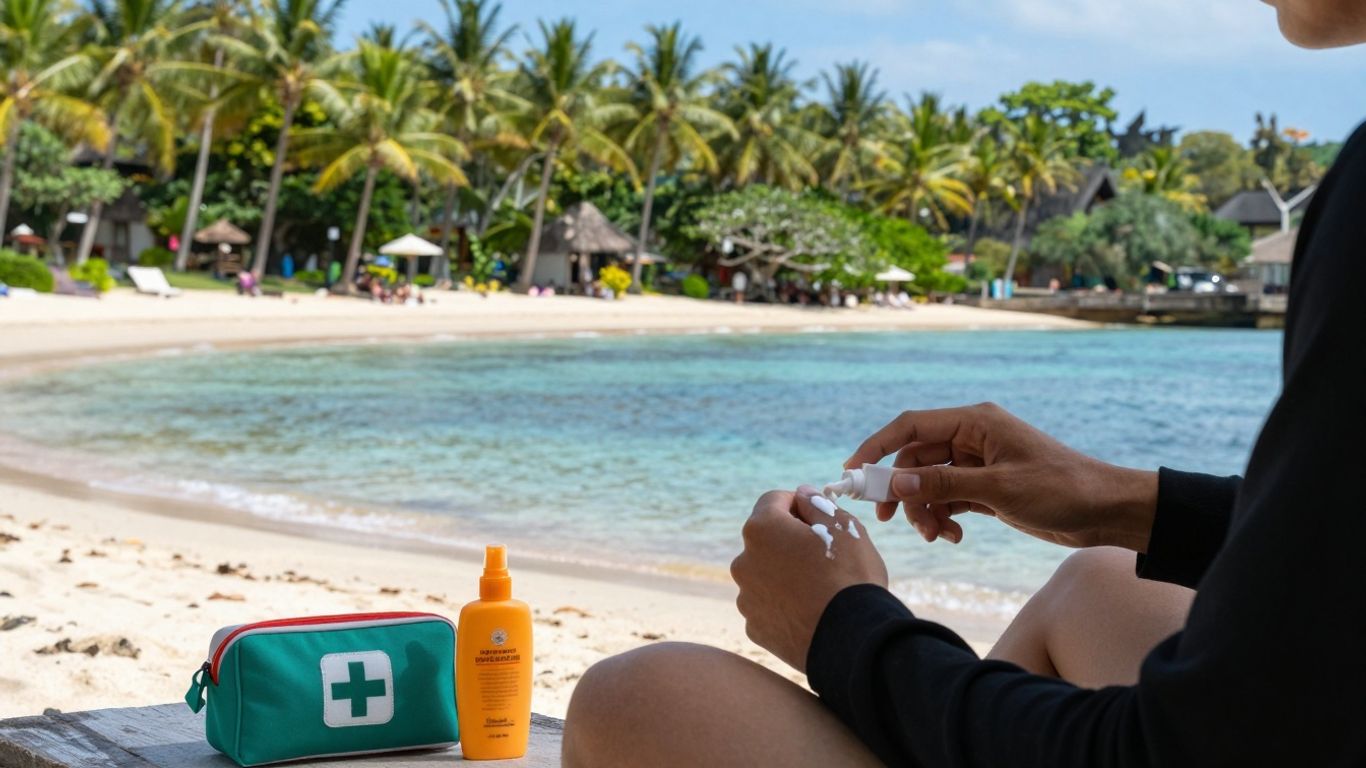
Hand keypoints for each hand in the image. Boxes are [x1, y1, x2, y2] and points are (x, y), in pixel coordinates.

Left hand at [731, 487, 887, 672]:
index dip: (799, 504)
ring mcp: (746, 597)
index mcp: (761, 529)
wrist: (853, 640)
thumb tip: (802, 494)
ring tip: (820, 587)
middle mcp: (744, 561)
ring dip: (785, 572)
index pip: (774, 500)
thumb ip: (817, 504)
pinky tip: (811, 610)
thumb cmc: (850, 578)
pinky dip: (784, 603)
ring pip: (766, 572)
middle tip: (824, 556)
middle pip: (767, 538)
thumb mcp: (844, 528)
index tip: (820, 518)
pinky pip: (768, 604)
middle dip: (790, 540)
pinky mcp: (754, 627)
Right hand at [846, 403, 1157, 551]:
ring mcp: (979, 463)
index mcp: (976, 422)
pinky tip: (953, 536)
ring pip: (930, 483)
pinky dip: (944, 517)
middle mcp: (973, 437)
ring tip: (937, 536)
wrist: (1107, 511)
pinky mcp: (987, 487)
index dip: (877, 447)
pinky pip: (949, 498)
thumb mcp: (999, 489)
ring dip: (926, 510)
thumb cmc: (1061, 489)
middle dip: (903, 492)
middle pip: (916, 460)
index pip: (911, 427)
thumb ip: (943, 485)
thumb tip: (894, 485)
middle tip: (889, 522)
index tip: (851, 473)